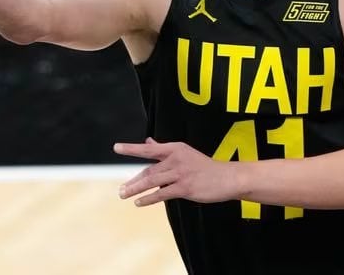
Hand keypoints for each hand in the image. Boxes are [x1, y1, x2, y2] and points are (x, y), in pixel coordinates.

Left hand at [114, 138, 236, 206]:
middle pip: (149, 169)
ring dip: (136, 188)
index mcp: (175, 148)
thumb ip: (163, 149)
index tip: (116, 147)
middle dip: (133, 180)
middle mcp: (176, 159)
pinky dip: (149, 198)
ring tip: (124, 194)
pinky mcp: (185, 188)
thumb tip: (147, 141)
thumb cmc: (204, 166)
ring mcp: (181, 173)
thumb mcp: (184, 153)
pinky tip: (139, 202)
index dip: (132, 148)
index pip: (149, 149)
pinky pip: (163, 194)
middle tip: (120, 189)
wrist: (227, 178)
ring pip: (153, 181)